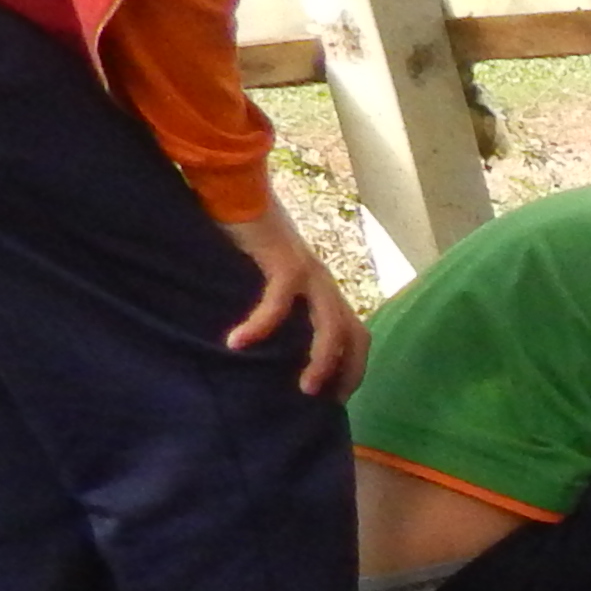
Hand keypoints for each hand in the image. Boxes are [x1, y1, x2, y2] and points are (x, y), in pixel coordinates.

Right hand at [218, 201, 364, 398]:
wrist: (234, 186)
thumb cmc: (244, 234)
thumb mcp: (264, 276)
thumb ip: (273, 303)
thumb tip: (261, 345)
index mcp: (322, 287)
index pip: (355, 334)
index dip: (352, 368)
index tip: (335, 399)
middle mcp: (324, 282)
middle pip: (355, 335)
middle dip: (348, 373)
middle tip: (326, 403)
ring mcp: (309, 272)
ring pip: (331, 326)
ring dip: (321, 361)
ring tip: (302, 390)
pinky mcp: (284, 261)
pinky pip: (279, 302)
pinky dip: (261, 326)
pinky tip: (236, 343)